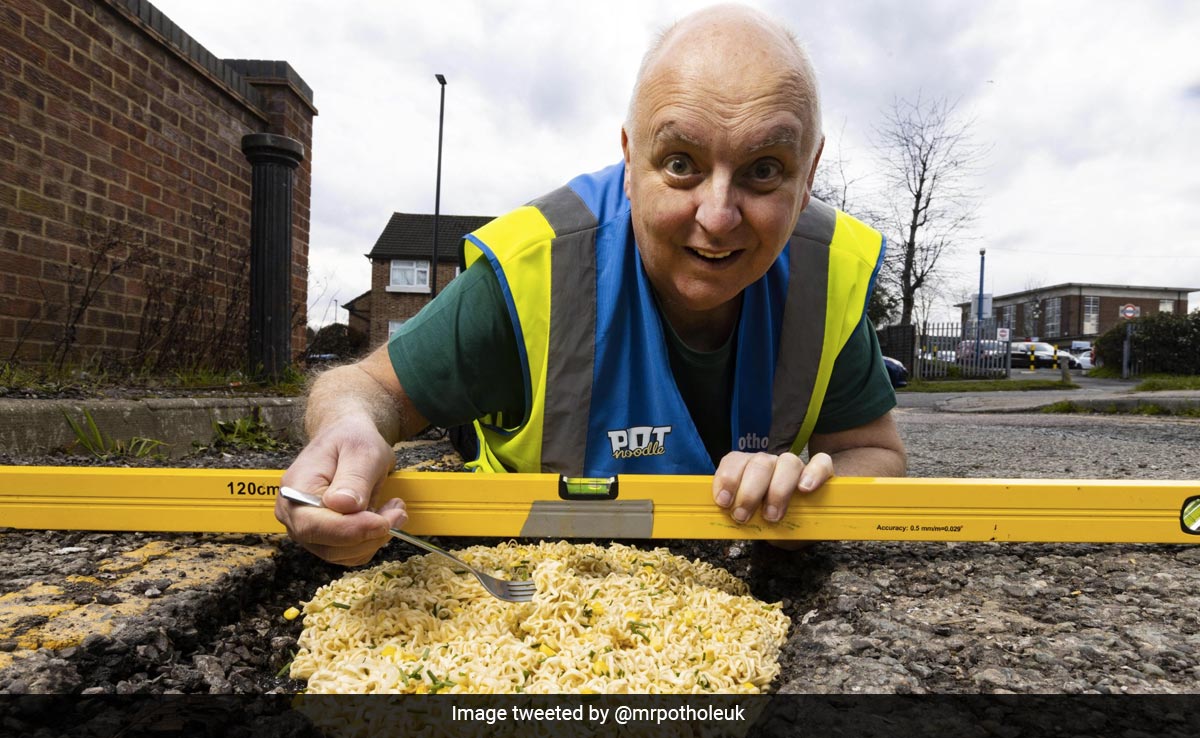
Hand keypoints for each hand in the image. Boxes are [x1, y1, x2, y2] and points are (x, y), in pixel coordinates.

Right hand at [275, 416, 406, 565]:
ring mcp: (309, 530)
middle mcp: (295, 515)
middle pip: (329, 546)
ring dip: (375, 538)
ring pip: (343, 554)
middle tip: (397, 511)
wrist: (347, 438)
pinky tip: (382, 517)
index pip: (312, 525)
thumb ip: (353, 478)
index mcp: (295, 489)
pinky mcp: (327, 538)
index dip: (350, 530)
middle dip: (370, 534)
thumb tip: (343, 505)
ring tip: (392, 509)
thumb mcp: (361, 450)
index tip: (381, 522)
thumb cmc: (350, 439)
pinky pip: (351, 553)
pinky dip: (372, 540)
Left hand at [711, 451, 833, 523]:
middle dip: (749, 492)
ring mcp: (796, 466)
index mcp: (748, 470)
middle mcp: (771, 463)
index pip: (734, 461)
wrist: (808, 522)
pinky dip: (813, 473)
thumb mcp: (755, 523)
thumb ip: (742, 518)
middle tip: (743, 517)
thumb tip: (724, 524)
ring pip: (788, 462)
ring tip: (772, 515)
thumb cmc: (775, 522)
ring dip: (778, 490)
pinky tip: (805, 489)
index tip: (723, 502)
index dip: (727, 478)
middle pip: (760, 463)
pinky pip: (821, 463)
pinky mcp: (823, 472)